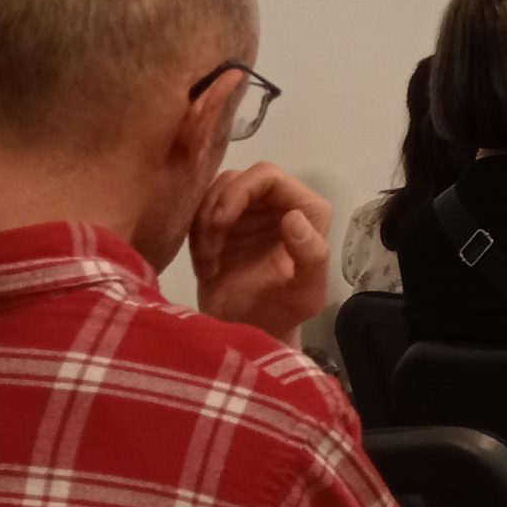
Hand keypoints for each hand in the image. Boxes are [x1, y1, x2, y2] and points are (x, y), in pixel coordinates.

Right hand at [192, 162, 333, 346]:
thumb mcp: (304, 294)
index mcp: (308, 211)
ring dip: (204, 226)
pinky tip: (207, 266)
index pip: (269, 175)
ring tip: (209, 261)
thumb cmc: (281, 314)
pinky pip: (200, 211)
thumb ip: (310, 256)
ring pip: (214, 192)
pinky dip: (197, 236)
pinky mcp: (225, 223)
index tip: (220, 223)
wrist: (248, 331)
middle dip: (216, 209)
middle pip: (237, 178)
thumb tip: (294, 217)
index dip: (240, 190)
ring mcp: (251, 211)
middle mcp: (281, 203)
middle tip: (209, 246)